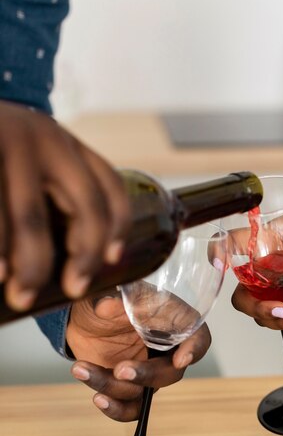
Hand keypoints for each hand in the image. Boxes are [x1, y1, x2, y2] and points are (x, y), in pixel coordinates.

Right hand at [0, 101, 130, 310]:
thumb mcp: (27, 155)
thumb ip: (49, 187)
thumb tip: (70, 261)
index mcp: (65, 144)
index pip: (110, 185)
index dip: (119, 226)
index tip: (113, 259)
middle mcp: (46, 139)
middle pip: (86, 206)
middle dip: (85, 256)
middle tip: (73, 289)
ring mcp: (9, 144)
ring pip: (33, 218)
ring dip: (32, 264)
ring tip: (22, 296)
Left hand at [67, 293, 210, 420]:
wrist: (83, 321)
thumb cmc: (105, 302)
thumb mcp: (106, 293)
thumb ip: (109, 299)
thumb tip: (106, 304)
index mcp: (171, 319)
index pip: (197, 334)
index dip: (195, 348)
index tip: (181, 359)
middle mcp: (166, 348)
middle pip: (171, 372)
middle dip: (146, 374)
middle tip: (120, 369)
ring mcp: (149, 370)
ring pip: (145, 392)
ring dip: (114, 387)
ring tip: (82, 369)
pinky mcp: (131, 387)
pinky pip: (132, 409)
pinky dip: (115, 409)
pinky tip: (98, 398)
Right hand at [230, 203, 282, 329]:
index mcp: (263, 242)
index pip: (233, 243)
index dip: (217, 252)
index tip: (218, 264)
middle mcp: (264, 269)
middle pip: (244, 297)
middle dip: (258, 309)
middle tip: (280, 310)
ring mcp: (279, 287)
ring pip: (265, 314)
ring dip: (280, 322)